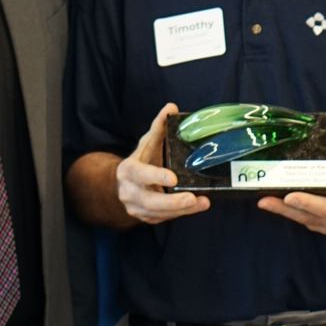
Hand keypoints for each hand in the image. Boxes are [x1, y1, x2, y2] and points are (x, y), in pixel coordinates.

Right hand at [116, 102, 210, 224]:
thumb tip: (172, 107)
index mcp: (128, 171)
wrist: (122, 185)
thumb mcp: (147, 144)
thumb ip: (158, 127)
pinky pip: (164, 218)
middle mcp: (130, 192)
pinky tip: (196, 206)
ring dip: (182, 210)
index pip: (141, 174)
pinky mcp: (147, 218)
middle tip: (192, 198)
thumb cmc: (140, 161)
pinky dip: (181, 213)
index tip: (173, 178)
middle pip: (150, 201)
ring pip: (159, 213)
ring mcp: (137, 208)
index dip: (156, 176)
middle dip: (172, 202)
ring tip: (203, 203)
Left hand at [257, 159, 325, 233]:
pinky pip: (300, 219)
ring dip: (280, 211)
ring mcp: (325, 226)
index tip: (290, 196)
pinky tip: (272, 203)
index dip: (307, 203)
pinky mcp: (318, 226)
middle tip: (265, 200)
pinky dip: (286, 212)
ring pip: (300, 219)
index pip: (325, 207)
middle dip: (284, 208)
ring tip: (263, 201)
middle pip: (306, 216)